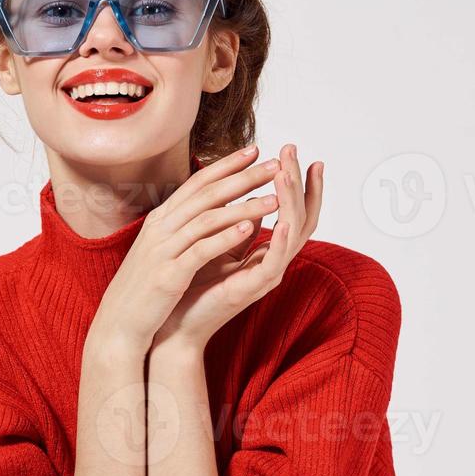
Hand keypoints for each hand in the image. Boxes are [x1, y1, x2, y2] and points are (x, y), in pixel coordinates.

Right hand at [89, 146, 286, 353]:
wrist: (119, 323)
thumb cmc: (146, 288)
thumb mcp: (164, 249)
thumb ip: (186, 227)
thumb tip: (214, 208)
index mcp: (162, 219)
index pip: (197, 183)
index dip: (226, 165)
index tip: (253, 150)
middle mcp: (161, 228)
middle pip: (207, 194)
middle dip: (242, 177)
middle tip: (274, 163)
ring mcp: (163, 250)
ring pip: (207, 218)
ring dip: (242, 206)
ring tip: (274, 198)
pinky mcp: (169, 275)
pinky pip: (200, 250)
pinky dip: (224, 238)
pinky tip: (248, 230)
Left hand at [151, 143, 322, 352]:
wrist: (174, 325)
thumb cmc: (193, 286)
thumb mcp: (218, 246)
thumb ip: (238, 226)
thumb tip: (249, 196)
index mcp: (265, 251)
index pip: (292, 212)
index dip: (298, 183)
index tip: (296, 153)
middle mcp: (272, 262)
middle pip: (301, 217)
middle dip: (299, 182)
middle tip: (292, 150)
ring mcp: (266, 276)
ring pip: (293, 234)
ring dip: (291, 202)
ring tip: (287, 173)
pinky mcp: (252, 290)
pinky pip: (275, 263)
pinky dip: (282, 241)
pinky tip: (283, 221)